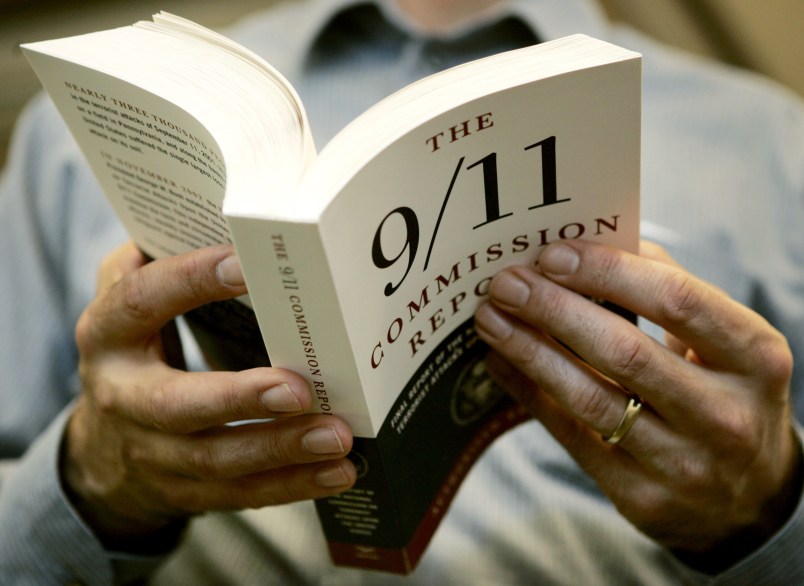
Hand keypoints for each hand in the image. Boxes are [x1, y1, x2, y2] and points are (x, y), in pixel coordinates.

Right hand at [64, 242, 354, 549]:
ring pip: (217, 459)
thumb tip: (238, 215)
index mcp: (107, 335)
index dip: (189, 282)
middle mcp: (122, 397)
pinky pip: (240, 494)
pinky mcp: (184, 491)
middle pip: (177, 404)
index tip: (248, 264)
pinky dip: (292, 485)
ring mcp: (152, 452)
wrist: (106, 445)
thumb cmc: (138, 349)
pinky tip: (338, 471)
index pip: (141, 302)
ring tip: (338, 437)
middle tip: (300, 387)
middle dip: (240, 397)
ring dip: (281, 450)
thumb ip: (163, 260)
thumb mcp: (132, 301)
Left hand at [474, 239, 801, 570]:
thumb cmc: (726, 395)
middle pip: (623, 350)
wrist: (750, 500)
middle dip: (553, 309)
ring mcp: (684, 463)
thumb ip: (671, 288)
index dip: (608, 272)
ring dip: (529, 350)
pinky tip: (501, 361)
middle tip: (506, 283)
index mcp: (754, 357)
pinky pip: (572, 435)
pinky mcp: (642, 497)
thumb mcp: (725, 343)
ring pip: (589, 397)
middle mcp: (725, 414)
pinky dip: (528, 392)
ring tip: (491, 318)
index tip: (552, 254)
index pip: (676, 300)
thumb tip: (594, 244)